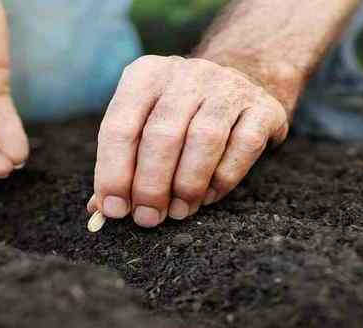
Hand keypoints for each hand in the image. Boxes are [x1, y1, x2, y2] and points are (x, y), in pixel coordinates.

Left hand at [88, 55, 288, 226]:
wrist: (239, 84)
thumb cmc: (179, 118)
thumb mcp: (144, 127)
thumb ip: (121, 164)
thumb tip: (100, 208)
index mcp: (145, 75)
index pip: (119, 127)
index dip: (113, 173)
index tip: (114, 210)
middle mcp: (186, 74)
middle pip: (162, 135)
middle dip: (151, 186)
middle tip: (148, 218)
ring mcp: (228, 86)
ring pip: (204, 140)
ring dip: (187, 185)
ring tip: (178, 212)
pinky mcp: (263, 106)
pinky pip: (243, 147)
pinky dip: (223, 179)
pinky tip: (208, 196)